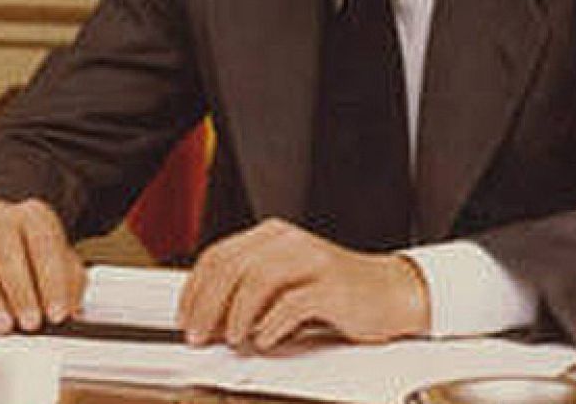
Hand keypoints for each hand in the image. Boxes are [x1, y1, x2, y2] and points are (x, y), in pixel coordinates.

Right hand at [0, 198, 85, 333]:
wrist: (2, 238)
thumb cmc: (35, 255)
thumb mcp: (63, 264)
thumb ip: (70, 283)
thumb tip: (71, 309)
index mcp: (33, 215)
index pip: (43, 243)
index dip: (51, 281)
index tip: (57, 313)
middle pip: (4, 251)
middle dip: (19, 292)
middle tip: (30, 323)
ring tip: (4, 326)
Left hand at [177, 218, 428, 349]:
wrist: (392, 293)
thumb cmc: (336, 293)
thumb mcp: (286, 283)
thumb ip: (249, 292)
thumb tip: (207, 318)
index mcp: (272, 236)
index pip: (218, 255)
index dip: (195, 289)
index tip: (184, 316)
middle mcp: (289, 242)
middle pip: (232, 267)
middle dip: (207, 305)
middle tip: (198, 334)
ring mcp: (312, 261)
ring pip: (257, 281)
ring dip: (236, 315)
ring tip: (232, 339)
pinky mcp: (332, 286)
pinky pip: (292, 304)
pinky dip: (271, 325)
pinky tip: (264, 339)